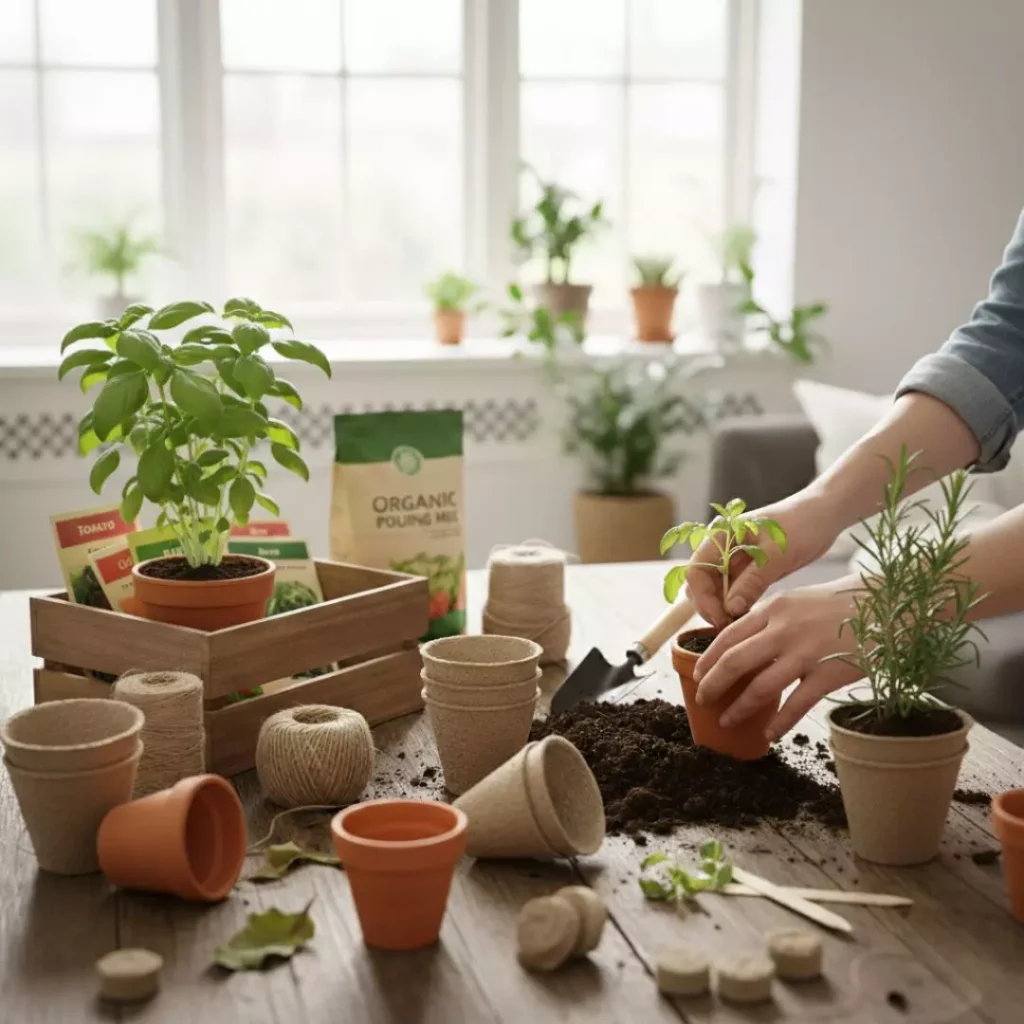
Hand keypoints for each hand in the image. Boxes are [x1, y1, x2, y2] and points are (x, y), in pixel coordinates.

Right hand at [686, 493, 839, 628]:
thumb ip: (753, 580)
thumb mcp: (778, 554)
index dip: (702, 597)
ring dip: (723, 609)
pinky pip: (733, 593)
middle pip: (701, 584)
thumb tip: (730, 608)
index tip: (721, 617)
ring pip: (716, 591)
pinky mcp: (748, 571)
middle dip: (710, 606)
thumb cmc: (802, 524)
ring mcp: (734, 561)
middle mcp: (721, 549)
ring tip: (740, 624)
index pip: (695, 571)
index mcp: (721, 536)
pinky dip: (737, 606)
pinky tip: (749, 616)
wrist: (824, 514)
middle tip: (730, 625)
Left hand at [691, 577, 864, 740]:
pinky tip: (770, 734)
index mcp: (774, 609)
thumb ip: (771, 620)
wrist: (889, 603)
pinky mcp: (830, 673)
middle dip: (713, 684)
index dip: (708, 659)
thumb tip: (743, 643)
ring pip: (761, 686)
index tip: (697, 675)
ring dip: (740, 707)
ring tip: (727, 720)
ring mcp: (806, 652)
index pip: (728, 636)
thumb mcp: (798, 601)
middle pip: (735, 661)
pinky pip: (797, 703)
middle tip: (702, 700)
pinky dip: (780, 722)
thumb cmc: (843, 603)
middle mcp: (784, 629)